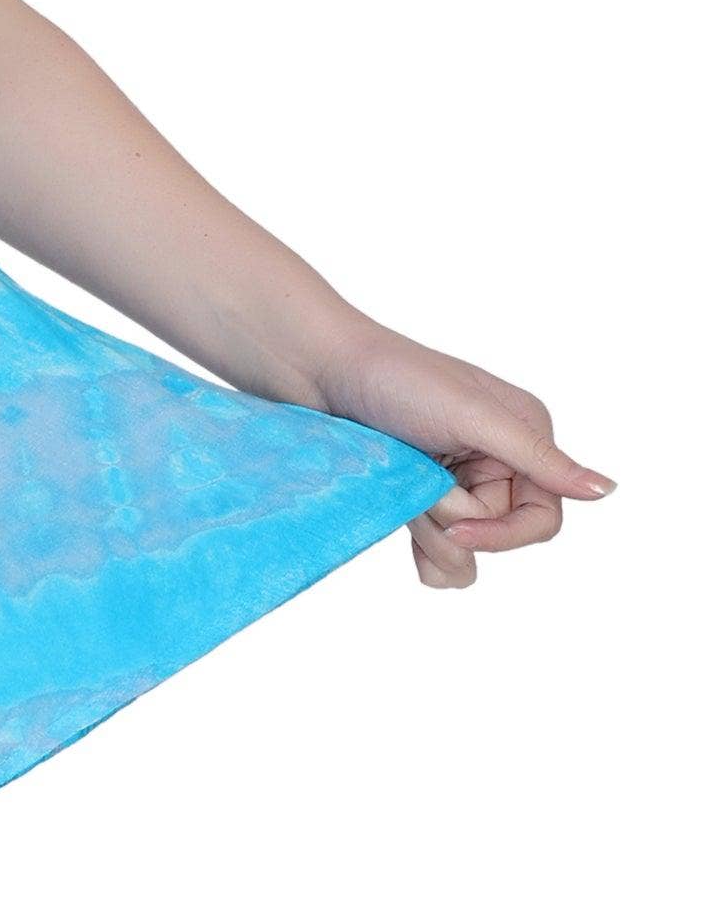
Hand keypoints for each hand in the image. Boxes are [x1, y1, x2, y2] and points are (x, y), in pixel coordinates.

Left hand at [314, 322, 613, 589]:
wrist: (313, 368)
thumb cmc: (391, 375)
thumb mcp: (470, 414)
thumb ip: (536, 457)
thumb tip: (607, 489)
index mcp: (524, 436)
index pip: (543, 518)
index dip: (503, 534)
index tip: (456, 525)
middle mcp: (497, 461)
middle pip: (498, 537)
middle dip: (454, 525)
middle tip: (413, 489)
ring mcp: (456, 480)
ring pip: (466, 551)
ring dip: (431, 535)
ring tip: (397, 491)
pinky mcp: (418, 494)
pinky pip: (437, 550)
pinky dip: (418, 544)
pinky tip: (394, 516)